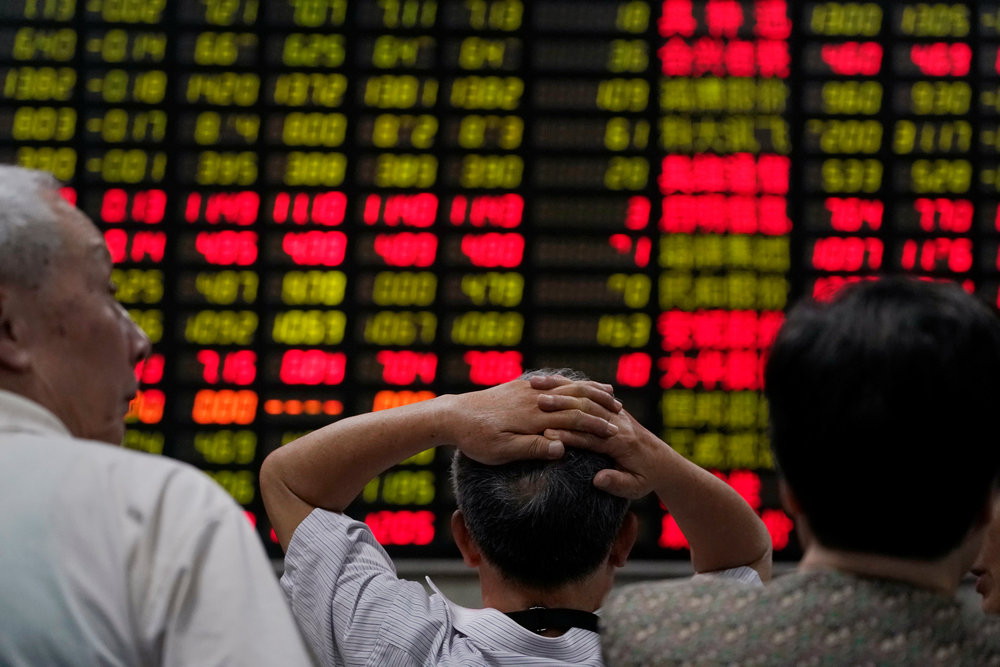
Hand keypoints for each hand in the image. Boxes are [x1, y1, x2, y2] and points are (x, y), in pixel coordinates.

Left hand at [445, 377, 620, 464]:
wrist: (452, 415)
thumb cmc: (476, 439)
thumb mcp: (501, 451)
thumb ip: (532, 448)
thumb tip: (561, 448)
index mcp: (533, 417)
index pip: (573, 420)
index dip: (596, 427)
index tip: (616, 434)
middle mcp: (534, 400)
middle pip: (575, 399)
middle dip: (600, 406)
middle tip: (622, 413)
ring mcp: (527, 390)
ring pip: (567, 386)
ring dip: (590, 391)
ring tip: (610, 395)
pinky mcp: (520, 387)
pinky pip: (554, 381)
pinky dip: (572, 383)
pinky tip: (579, 385)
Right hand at [532, 379, 668, 499]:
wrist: (664, 463)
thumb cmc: (647, 478)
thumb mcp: (636, 488)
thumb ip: (617, 483)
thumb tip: (598, 479)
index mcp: (622, 443)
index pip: (592, 437)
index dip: (569, 435)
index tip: (546, 434)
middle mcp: (619, 423)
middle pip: (587, 410)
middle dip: (562, 405)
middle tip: (538, 403)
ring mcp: (617, 413)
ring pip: (587, 396)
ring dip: (562, 390)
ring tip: (537, 387)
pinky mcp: (613, 408)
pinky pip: (590, 391)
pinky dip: (570, 385)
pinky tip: (550, 381)